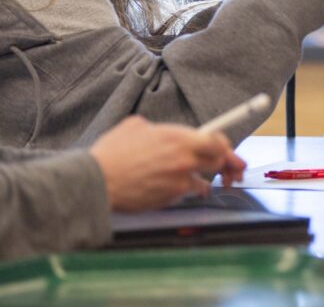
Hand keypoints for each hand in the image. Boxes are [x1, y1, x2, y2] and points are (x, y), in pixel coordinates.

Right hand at [89, 116, 246, 212]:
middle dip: (222, 164)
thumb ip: (157, 127)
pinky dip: (184, 192)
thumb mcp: (135, 126)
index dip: (224, 145)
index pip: (217, 140)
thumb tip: (159, 130)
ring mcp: (179, 181)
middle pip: (218, 162)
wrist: (98, 180)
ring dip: (201, 181)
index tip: (225, 148)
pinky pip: (186, 194)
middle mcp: (184, 159)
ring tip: (195, 180)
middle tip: (223, 168)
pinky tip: (175, 189)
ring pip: (204, 182)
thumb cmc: (112, 153)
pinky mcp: (171, 198)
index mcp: (179, 138)